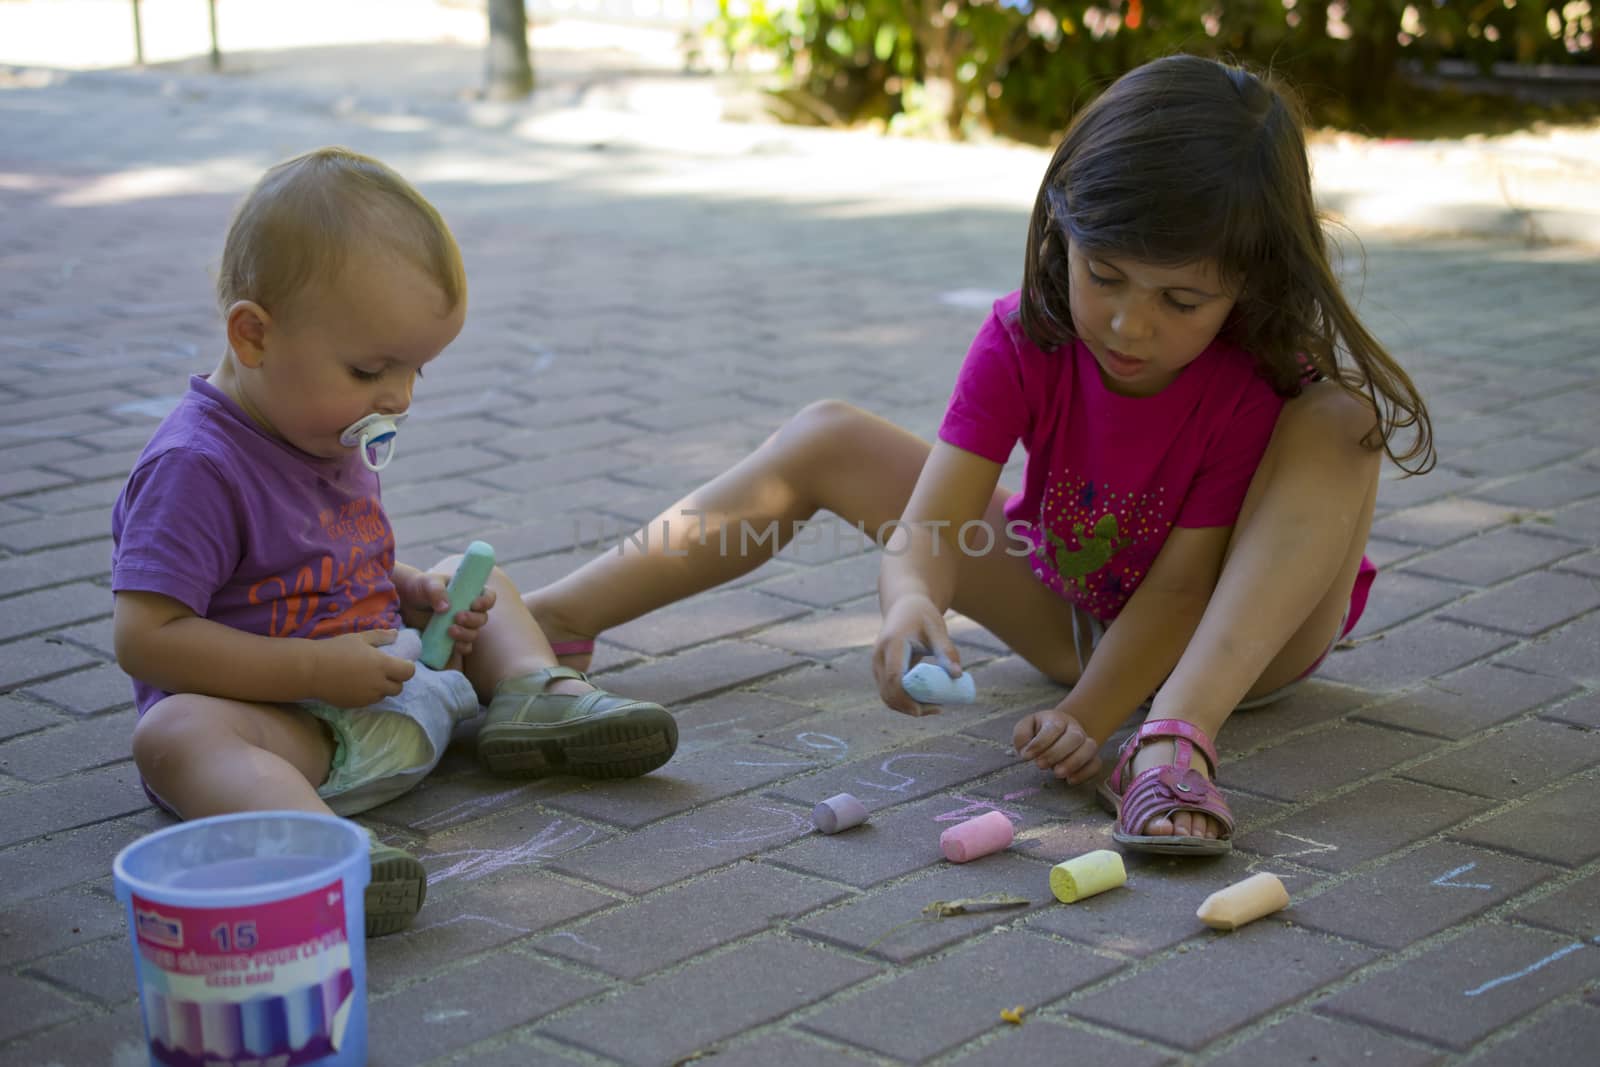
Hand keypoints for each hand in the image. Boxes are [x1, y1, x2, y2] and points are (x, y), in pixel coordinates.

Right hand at [307, 630, 415, 706]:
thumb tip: (396, 633)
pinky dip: (370, 694)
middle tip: (386, 670)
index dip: (407, 667)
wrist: (311, 670)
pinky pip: (371, 701)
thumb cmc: (336, 650)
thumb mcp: (359, 638)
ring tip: (371, 677)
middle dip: (396, 679)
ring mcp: (368, 697)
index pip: (408, 672)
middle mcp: (378, 684)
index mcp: (382, 665)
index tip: (401, 662)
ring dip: (383, 688)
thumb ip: (381, 636)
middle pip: (399, 687)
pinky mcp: (357, 705)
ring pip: (385, 695)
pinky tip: (359, 684)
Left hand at [396, 567, 496, 668]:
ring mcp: (462, 626)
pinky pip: (464, 647)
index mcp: (470, 593)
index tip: (474, 604)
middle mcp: (469, 610)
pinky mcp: (452, 639)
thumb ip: (437, 591)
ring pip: (474, 634)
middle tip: (457, 617)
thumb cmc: (420, 587)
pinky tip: (453, 645)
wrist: (405, 601)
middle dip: (473, 620)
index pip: (488, 597)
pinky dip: (462, 647)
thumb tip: (446, 608)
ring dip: (466, 634)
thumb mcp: (428, 583)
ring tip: (450, 631)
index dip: (486, 602)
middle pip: (482, 618)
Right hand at [872, 595, 961, 715]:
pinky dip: (904, 701)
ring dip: (907, 707)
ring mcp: (877, 665)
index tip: (926, 708)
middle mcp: (879, 657)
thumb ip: (947, 651)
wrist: (904, 606)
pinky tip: (924, 702)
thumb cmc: (922, 616)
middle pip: (888, 692)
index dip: (907, 698)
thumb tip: (957, 676)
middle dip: (910, 707)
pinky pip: (889, 692)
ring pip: (887, 696)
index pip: (895, 678)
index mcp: (892, 645)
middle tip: (938, 709)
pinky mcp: (880, 671)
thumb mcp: (937, 630)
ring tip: (934, 706)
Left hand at [1012, 706, 1100, 784]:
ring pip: (1090, 748)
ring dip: (1074, 762)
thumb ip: (1021, 735)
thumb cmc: (1039, 732)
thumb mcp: (1025, 728)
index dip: (1040, 743)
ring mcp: (1085, 743)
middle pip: (1075, 737)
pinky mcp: (1092, 758)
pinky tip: (1070, 780)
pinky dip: (1085, 773)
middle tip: (1040, 765)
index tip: (1027, 756)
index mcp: (1057, 719)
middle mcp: (1075, 729)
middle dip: (1056, 753)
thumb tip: (1026, 751)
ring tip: (1057, 773)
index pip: (1054, 727)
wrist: (1058, 734)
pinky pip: (1096, 764)